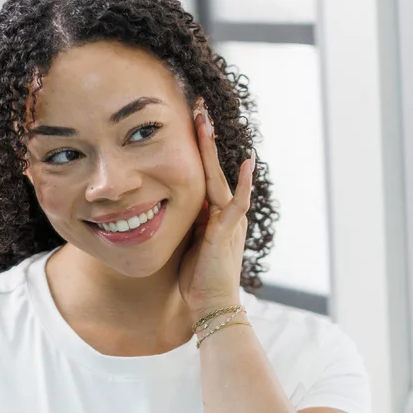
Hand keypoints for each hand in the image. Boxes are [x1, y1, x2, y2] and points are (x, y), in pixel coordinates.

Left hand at [178, 99, 255, 317]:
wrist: (210, 305)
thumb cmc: (196, 278)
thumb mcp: (186, 241)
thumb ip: (184, 221)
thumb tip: (163, 204)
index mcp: (212, 212)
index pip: (203, 173)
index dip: (197, 148)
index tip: (189, 123)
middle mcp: (224, 211)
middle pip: (212, 167)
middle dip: (204, 137)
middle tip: (198, 107)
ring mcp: (228, 220)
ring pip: (219, 177)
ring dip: (212, 149)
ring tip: (206, 121)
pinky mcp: (229, 232)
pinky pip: (239, 204)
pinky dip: (245, 183)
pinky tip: (248, 162)